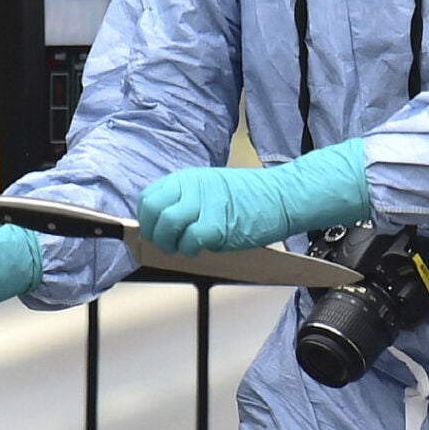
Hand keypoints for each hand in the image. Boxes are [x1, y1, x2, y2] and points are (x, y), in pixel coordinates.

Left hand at [138, 138, 369, 255]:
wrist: (281, 197)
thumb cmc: (249, 196)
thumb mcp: (210, 187)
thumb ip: (185, 199)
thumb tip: (160, 222)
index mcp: (188, 178)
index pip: (148, 197)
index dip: (147, 218)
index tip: (154, 230)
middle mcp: (192, 188)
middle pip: (153, 211)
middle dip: (154, 233)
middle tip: (167, 243)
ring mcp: (204, 205)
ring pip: (167, 227)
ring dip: (171, 245)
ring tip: (186, 248)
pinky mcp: (217, 226)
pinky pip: (191, 242)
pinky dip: (193, 251)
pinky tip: (206, 247)